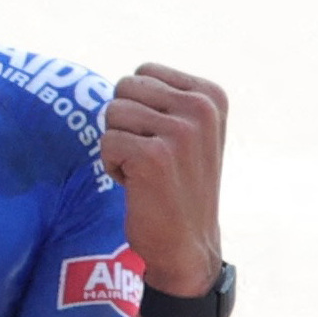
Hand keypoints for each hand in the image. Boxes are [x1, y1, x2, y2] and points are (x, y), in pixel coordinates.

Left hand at [99, 62, 227, 294]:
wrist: (186, 244)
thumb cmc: (177, 183)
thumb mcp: (189, 130)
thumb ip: (166, 97)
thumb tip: (126, 78)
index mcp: (211, 95)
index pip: (142, 72)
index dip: (138, 108)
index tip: (162, 140)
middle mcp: (201, 108)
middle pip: (123, 88)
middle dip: (124, 123)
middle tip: (149, 157)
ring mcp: (181, 132)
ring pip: (112, 114)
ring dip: (118, 145)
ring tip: (145, 171)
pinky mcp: (155, 156)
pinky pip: (106, 141)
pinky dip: (112, 166)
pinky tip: (138, 185)